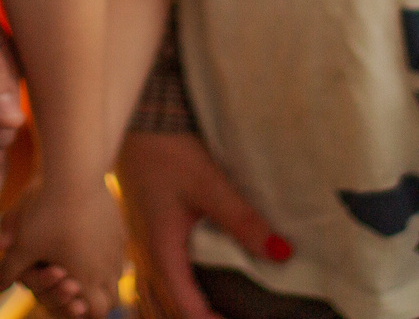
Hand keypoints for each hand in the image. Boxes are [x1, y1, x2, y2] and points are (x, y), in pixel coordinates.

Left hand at [0, 183, 124, 318]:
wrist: (75, 176)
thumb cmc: (47, 213)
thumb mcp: (24, 243)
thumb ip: (11, 269)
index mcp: (87, 277)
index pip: (98, 311)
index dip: (86, 312)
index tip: (74, 307)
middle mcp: (108, 267)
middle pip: (111, 298)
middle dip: (97, 299)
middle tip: (80, 293)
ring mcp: (117, 248)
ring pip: (118, 274)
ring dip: (104, 277)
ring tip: (86, 271)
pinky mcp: (120, 228)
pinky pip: (119, 252)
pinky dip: (108, 256)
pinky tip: (94, 245)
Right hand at [115, 132, 290, 318]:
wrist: (137, 119)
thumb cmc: (167, 150)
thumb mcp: (208, 184)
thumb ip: (242, 220)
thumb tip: (282, 253)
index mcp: (162, 251)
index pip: (186, 308)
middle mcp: (146, 255)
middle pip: (166, 309)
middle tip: (229, 318)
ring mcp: (139, 245)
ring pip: (154, 297)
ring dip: (180, 310)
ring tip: (211, 311)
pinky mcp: (142, 231)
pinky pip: (150, 279)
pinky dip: (168, 295)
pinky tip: (187, 287)